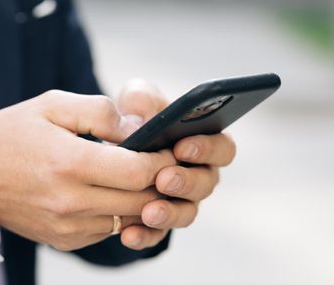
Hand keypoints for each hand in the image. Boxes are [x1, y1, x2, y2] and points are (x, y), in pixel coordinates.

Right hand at [0, 90, 175, 250]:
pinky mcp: (65, 240)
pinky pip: (110, 229)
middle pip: (142, 199)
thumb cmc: (11, 135)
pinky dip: (121, 211)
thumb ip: (100, 112)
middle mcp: (72, 202)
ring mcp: (69, 226)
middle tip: (163, 161)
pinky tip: (114, 191)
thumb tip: (138, 128)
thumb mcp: (52, 104)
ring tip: (140, 175)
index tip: (167, 148)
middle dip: (160, 181)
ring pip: (130, 218)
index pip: (139, 171)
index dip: (161, 160)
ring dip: (144, 198)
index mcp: (70, 163)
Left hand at [117, 79, 235, 249]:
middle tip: (164, 179)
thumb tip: (142, 120)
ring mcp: (181, 201)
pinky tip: (128, 234)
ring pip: (186, 213)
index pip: (222, 148)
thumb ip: (144, 98)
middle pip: (207, 184)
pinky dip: (144, 235)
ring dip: (169, 213)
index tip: (183, 147)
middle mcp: (199, 175)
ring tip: (148, 212)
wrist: (112, 148)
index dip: (207, 148)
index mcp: (204, 142)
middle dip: (186, 182)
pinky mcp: (159, 223)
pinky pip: (157, 234)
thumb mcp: (138, 100)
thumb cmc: (137, 118)